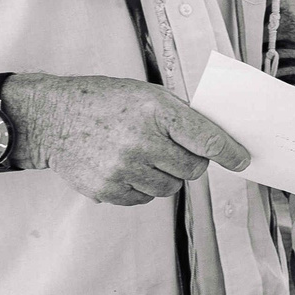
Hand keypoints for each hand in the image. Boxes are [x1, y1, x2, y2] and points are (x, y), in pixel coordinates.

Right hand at [10, 74, 249, 206]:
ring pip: (171, 188)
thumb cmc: (104, 102)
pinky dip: (143, 187)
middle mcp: (141, 141)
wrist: (52, 118)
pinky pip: (145, 199)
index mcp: (156, 111)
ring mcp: (123, 168)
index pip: (207, 140)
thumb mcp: (146, 95)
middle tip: (173, 150)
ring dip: (165, 176)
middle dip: (191, 162)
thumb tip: (219, 142)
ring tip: (144, 156)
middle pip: (193, 169)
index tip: (242, 160)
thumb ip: (180, 117)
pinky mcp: (108, 189)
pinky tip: (126, 167)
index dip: (231, 153)